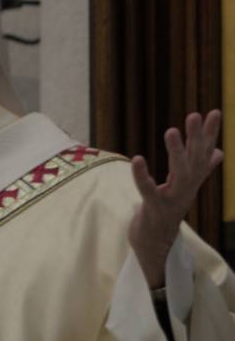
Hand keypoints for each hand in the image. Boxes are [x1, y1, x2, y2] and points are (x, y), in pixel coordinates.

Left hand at [129, 110, 222, 287]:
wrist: (157, 245)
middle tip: (195, 115)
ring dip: (176, 152)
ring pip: (179, 174)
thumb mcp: (185, 187)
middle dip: (196, 138)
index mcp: (191, 181)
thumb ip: (202, 169)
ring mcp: (173, 199)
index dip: (209, 133)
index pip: (203, 153)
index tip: (214, 111)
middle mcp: (186, 188)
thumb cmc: (167, 211)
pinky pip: (149, 191)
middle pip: (195, 160)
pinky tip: (137, 159)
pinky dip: (142, 176)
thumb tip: (218, 151)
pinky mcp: (155, 209)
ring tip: (170, 130)